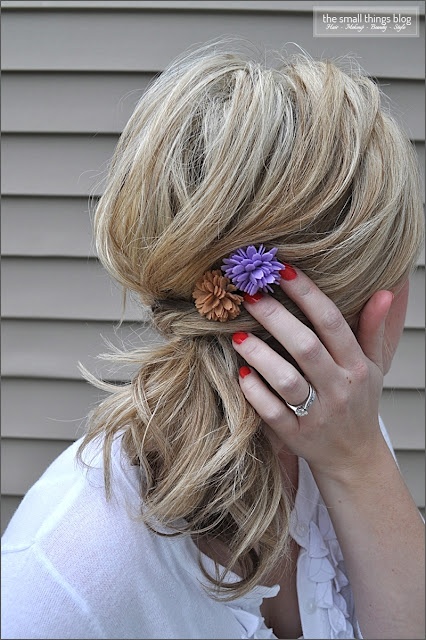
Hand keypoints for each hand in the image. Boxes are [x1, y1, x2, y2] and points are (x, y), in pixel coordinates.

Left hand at [231, 267, 393, 478]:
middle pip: (306, 347)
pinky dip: (255, 392)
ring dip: (260, 355)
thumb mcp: (373, 366)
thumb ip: (374, 329)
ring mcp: (316, 415)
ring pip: (286, 380)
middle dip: (276, 317)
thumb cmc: (359, 403)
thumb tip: (385, 291)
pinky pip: (272, 413)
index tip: (283, 271)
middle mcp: (338, 389)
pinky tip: (241, 372)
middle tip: (250, 295)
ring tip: (238, 334)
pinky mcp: (295, 436)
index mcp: (356, 366)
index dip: (308, 294)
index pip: (332, 323)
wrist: (354, 458)